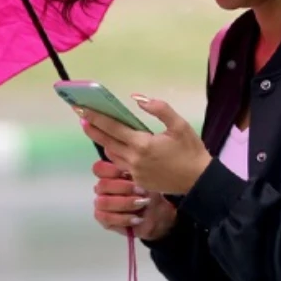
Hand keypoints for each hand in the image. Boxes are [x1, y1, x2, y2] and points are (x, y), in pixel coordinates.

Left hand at [78, 94, 212, 195]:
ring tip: (96, 130)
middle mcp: (134, 159)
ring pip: (113, 154)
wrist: (198, 181)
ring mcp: (134, 172)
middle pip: (108, 142)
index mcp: (142, 144)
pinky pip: (121, 165)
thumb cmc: (190, 151)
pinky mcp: (138, 181)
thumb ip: (159, 109)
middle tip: (81, 118)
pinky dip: (116, 154)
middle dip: (94, 129)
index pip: (114, 128)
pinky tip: (115, 146)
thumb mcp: (179, 125)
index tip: (84, 110)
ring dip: (104, 142)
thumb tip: (138, 99)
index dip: (97, 118)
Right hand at [91, 160, 175, 240]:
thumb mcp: (145, 180)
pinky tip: (137, 218)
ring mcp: (100, 204)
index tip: (128, 173)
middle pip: (103, 185)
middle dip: (124, 188)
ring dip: (125, 203)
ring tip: (142, 204)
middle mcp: (102, 188)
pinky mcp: (103, 219)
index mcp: (109, 174)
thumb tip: (129, 164)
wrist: (154, 214)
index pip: (99, 168)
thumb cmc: (147, 193)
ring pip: (104, 202)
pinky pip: (108, 218)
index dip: (111, 170)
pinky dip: (124, 218)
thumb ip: (134, 171)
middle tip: (142, 191)